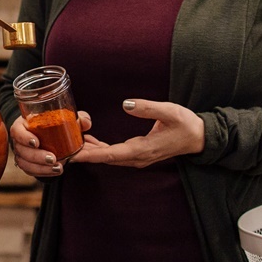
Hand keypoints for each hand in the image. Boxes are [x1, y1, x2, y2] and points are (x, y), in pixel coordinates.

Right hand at [10, 111, 91, 177]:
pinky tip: (55, 172)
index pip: (16, 131)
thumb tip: (85, 122)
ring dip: (41, 168)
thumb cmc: (54, 123)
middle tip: (53, 158)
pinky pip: (31, 171)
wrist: (48, 135)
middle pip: (21, 150)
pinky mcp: (27, 164)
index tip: (36, 142)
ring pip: (25, 163)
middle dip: (37, 156)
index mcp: (23, 125)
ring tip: (58, 168)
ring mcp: (21, 154)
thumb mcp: (65, 118)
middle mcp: (19, 140)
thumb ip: (77, 118)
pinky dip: (43, 172)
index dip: (24, 137)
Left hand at [69, 99, 202, 168]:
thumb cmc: (186, 124)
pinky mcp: (138, 153)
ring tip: (71, 141)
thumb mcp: (170, 111)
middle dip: (84, 152)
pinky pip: (114, 154)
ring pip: (108, 157)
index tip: (74, 155)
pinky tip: (88, 140)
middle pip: (105, 157)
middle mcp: (138, 157)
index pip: (111, 154)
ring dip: (90, 150)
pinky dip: (99, 149)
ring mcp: (138, 157)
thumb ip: (148, 108)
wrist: (198, 137)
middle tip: (64, 146)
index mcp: (143, 149)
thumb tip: (127, 104)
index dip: (91, 155)